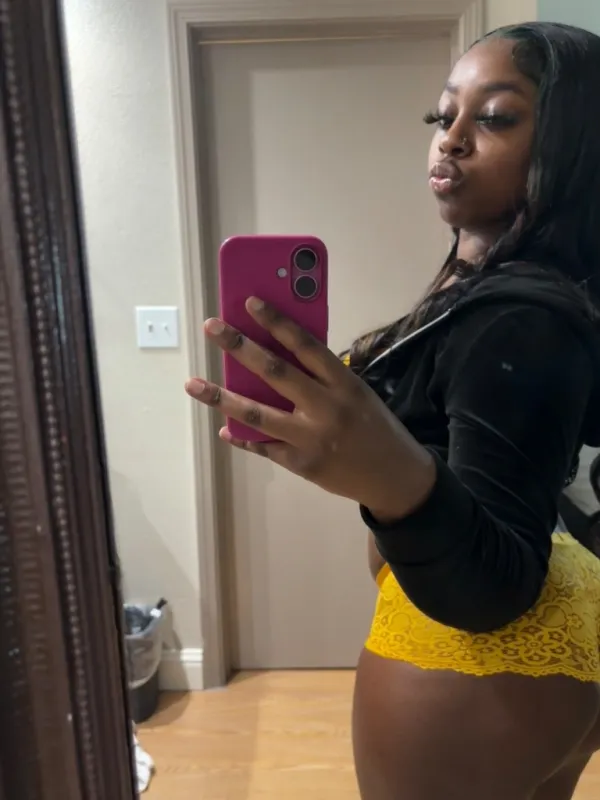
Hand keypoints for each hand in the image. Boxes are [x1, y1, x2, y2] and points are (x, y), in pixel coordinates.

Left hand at [185, 297, 434, 516]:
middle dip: (239, 347)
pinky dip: (242, 437)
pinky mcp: (301, 464)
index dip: (276, 322)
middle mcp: (326, 408)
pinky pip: (263, 447)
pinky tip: (224, 428)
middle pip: (275, 372)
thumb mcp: (358, 394)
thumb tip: (279, 354)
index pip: (306, 346)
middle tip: (212, 328)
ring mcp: (311, 439)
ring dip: (220, 397)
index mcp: (345, 384)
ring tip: (192, 384)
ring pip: (256, 414)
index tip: (249, 302)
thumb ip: (324, 377)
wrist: (394, 477)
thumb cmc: (374, 426)